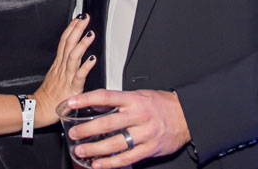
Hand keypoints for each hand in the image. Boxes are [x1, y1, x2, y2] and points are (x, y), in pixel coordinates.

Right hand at [32, 15, 95, 126]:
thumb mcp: (54, 74)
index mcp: (58, 63)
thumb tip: (70, 53)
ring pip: (73, 56)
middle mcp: (62, 67)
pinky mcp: (72, 88)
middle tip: (84, 18)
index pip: (64, 41)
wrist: (39, 110)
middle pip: (68, 44)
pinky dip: (86, 66)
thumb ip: (62, 63)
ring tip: (90, 34)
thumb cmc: (48, 94)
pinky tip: (93, 59)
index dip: (71, 28)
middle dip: (77, 29)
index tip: (77, 18)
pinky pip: (79, 75)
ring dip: (82, 44)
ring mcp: (66, 76)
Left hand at [64, 89, 190, 168]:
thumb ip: (119, 100)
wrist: (186, 116)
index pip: (106, 97)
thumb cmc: (162, 104)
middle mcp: (139, 116)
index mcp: (134, 99)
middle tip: (72, 134)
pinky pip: (127, 158)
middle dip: (87, 130)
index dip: (86, 99)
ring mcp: (145, 134)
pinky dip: (111, 163)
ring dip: (95, 149)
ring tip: (81, 150)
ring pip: (115, 143)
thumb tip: (96, 104)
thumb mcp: (140, 95)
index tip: (71, 102)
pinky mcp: (150, 149)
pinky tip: (98, 164)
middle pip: (107, 123)